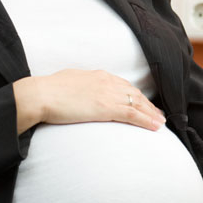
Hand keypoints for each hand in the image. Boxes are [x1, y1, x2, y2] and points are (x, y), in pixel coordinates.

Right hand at [12, 69, 165, 134]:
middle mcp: (107, 82)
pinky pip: (132, 114)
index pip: (124, 85)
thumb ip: (80, 86)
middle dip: (148, 105)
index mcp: (98, 75)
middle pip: (134, 93)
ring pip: (138, 104)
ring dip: (152, 114)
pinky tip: (155, 127)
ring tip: (161, 122)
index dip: (136, 95)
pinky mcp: (106, 108)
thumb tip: (80, 92)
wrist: (41, 94)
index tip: (143, 103)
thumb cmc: (49, 90)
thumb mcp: (69, 82)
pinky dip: (146, 120)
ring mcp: (108, 94)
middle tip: (158, 114)